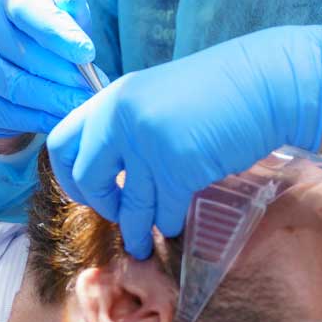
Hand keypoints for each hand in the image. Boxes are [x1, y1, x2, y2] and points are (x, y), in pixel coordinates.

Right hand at [0, 0, 97, 136]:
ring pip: (15, 85)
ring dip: (54, 97)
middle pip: (22, 52)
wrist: (9, 63)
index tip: (87, 52)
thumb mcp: (60, 18)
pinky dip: (43, 116)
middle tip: (92, 84)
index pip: (28, 11)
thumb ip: (69, 9)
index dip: (58, 32)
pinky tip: (65, 116)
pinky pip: (12, 112)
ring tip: (82, 102)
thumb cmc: (41, 33)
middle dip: (62, 71)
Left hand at [46, 24, 321, 257]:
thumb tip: (106, 166)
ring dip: (135, 228)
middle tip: (117, 212)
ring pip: (129, 205)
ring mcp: (148, 141)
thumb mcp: (155, 96)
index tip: (88, 190)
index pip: (61, 142)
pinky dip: (169, 221)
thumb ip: (126, 124)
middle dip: (100, 204)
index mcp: (113, 97)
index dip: (68, 174)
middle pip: (86, 178)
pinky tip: (175, 220)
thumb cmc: (213, 91)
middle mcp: (121, 117)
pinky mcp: (178, 165)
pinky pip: (164, 211)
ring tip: (141, 239)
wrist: (260, 83)